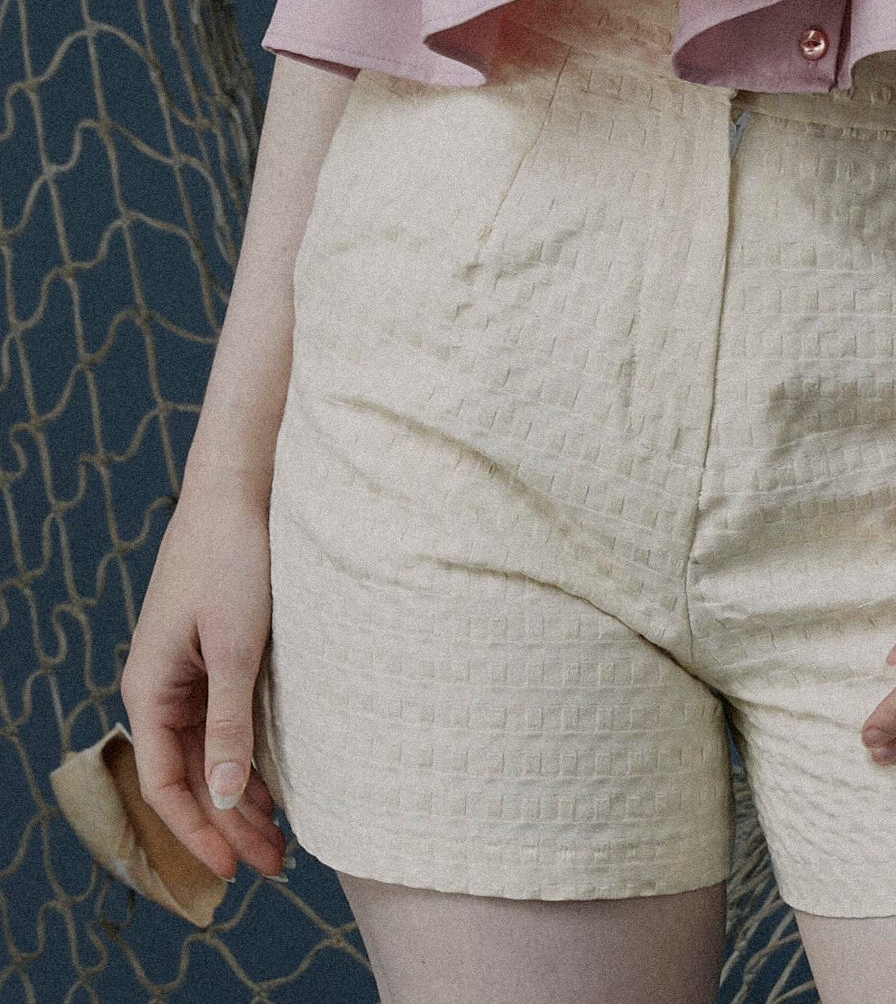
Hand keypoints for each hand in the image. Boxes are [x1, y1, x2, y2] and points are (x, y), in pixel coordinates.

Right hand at [119, 485, 287, 882]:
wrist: (236, 489)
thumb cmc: (232, 559)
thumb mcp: (237, 646)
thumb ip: (230, 721)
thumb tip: (228, 797)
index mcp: (150, 690)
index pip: (165, 784)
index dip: (198, 831)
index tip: (233, 870)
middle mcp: (160, 689)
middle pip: (191, 776)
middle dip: (228, 825)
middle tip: (274, 867)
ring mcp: (186, 673)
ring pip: (209, 754)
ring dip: (241, 797)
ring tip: (281, 842)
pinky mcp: (213, 656)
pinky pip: (224, 724)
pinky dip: (248, 758)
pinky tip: (276, 786)